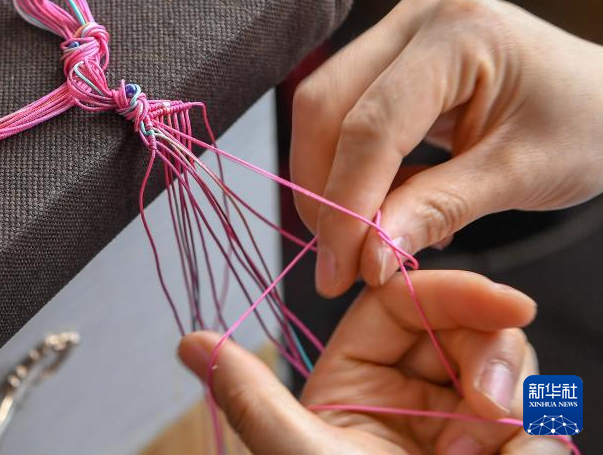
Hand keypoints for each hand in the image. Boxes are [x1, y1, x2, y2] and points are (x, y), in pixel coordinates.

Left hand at [178, 271, 564, 454]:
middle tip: (492, 405)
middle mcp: (412, 396)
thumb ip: (254, 397)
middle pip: (465, 327)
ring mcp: (462, 425)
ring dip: (513, 409)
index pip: (403, 303)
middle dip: (492, 356)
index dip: (449, 291)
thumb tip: (190, 343)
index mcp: (358, 381)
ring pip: (510, 371)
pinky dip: (534, 448)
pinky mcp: (502, 452)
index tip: (503, 302)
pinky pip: (539, 424)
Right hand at [291, 0, 602, 295]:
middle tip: (337, 263)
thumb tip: (367, 257)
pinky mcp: (395, 54)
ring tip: (364, 240)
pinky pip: (347, 113)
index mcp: (459, 31)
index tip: (340, 270)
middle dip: (324, 190)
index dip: (346, 202)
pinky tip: (384, 208)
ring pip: (325, 110)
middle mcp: (419, 14)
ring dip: (330, 182)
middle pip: (326, 106)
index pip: (372, 124)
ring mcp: (402, 28)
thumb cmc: (590, 128)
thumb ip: (438, 209)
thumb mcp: (522, 176)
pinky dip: (352, 169)